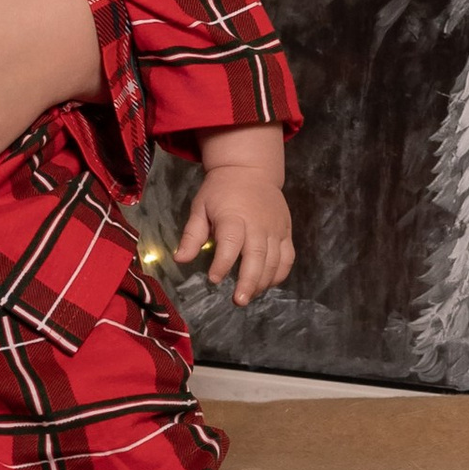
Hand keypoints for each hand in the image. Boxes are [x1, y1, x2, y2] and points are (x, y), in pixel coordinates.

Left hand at [175, 166, 294, 307]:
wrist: (251, 169)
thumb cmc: (221, 190)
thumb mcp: (200, 206)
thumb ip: (192, 234)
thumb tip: (180, 259)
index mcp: (234, 216)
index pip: (230, 243)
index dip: (223, 263)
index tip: (214, 279)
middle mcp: (258, 224)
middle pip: (257, 256)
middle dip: (248, 281)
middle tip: (239, 300)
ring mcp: (275, 228)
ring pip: (274, 260)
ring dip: (263, 282)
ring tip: (249, 296)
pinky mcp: (286, 231)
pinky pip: (287, 257)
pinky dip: (280, 273)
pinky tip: (267, 284)